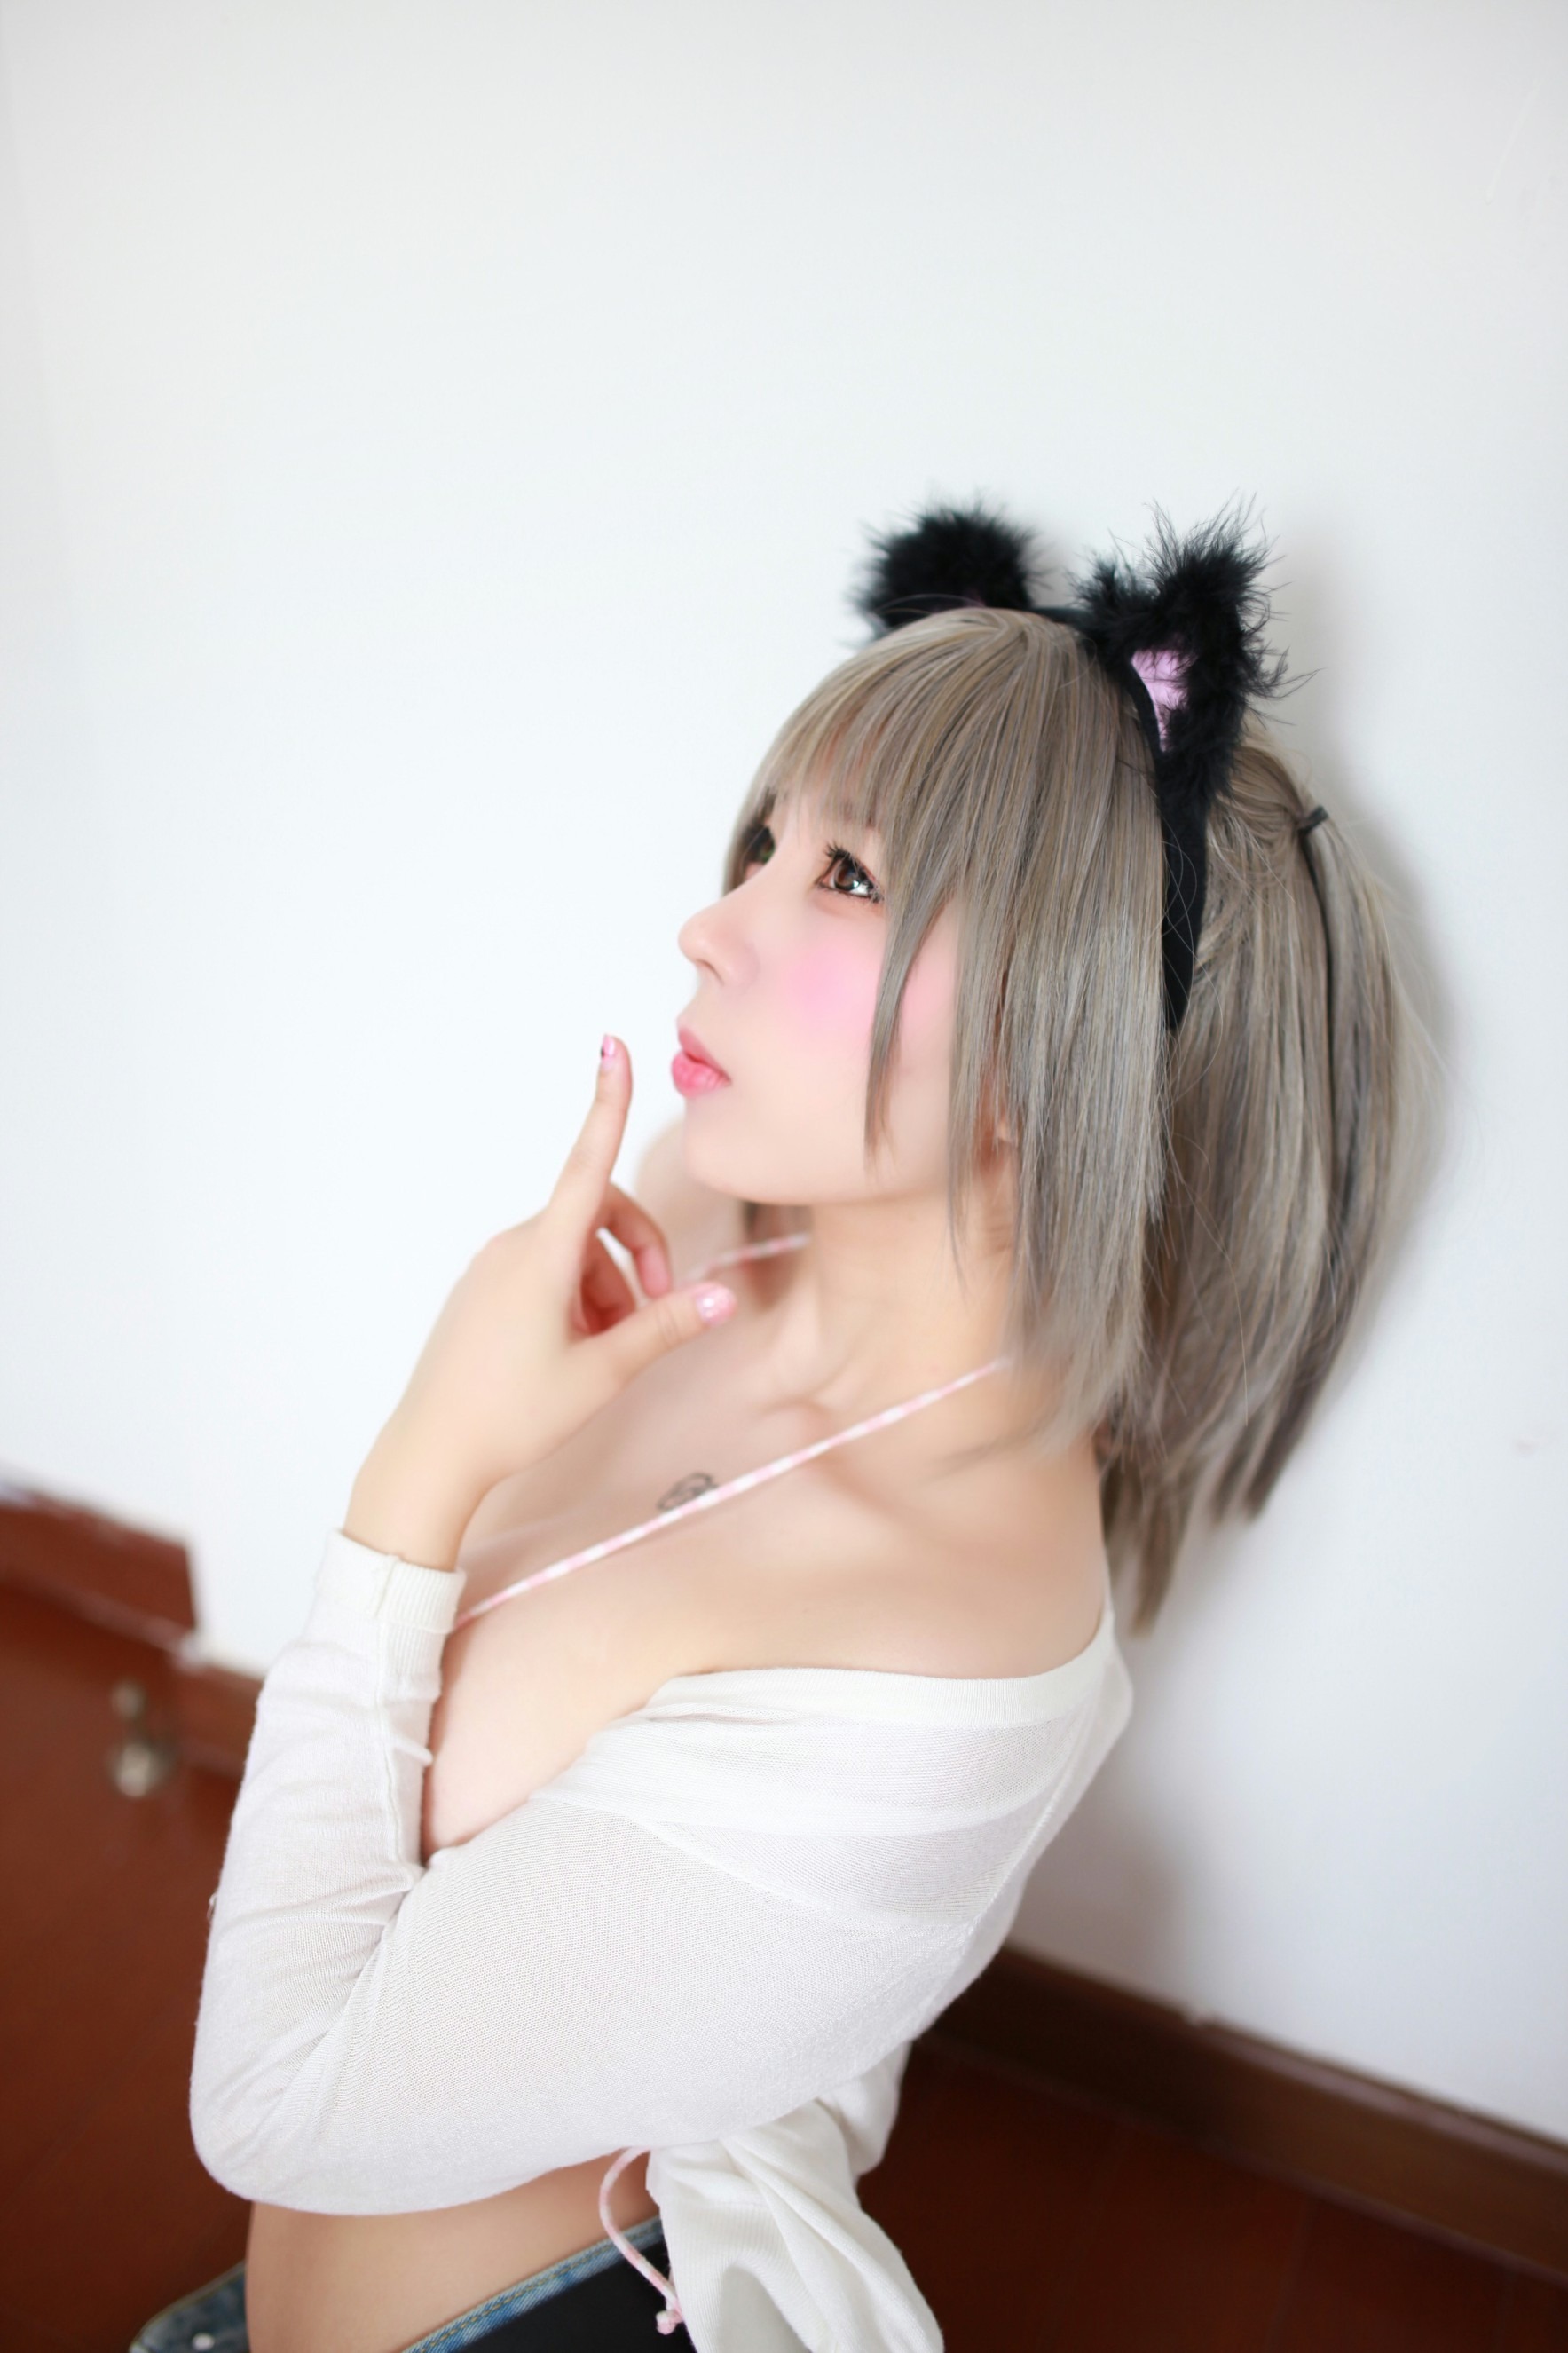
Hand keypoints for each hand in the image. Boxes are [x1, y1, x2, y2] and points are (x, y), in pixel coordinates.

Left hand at [344, 1037, 734, 1567]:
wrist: (429, 1454)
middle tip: (658, 1312)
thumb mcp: (603, 1373)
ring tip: (612, 1352)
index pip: (588, 1162)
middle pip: (598, 1217)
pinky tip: (576, 1354)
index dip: (606, 1102)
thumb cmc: (512, 1414)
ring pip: (574, 1252)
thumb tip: (724, 1296)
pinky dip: (576, 1299)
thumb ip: (665, 1327)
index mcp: (541, 1254)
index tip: (612, 1045)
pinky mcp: (481, 1292)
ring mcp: (492, 1269)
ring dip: (609, 1287)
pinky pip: (543, 1273)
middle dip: (638, 1253)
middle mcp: (512, 1247)